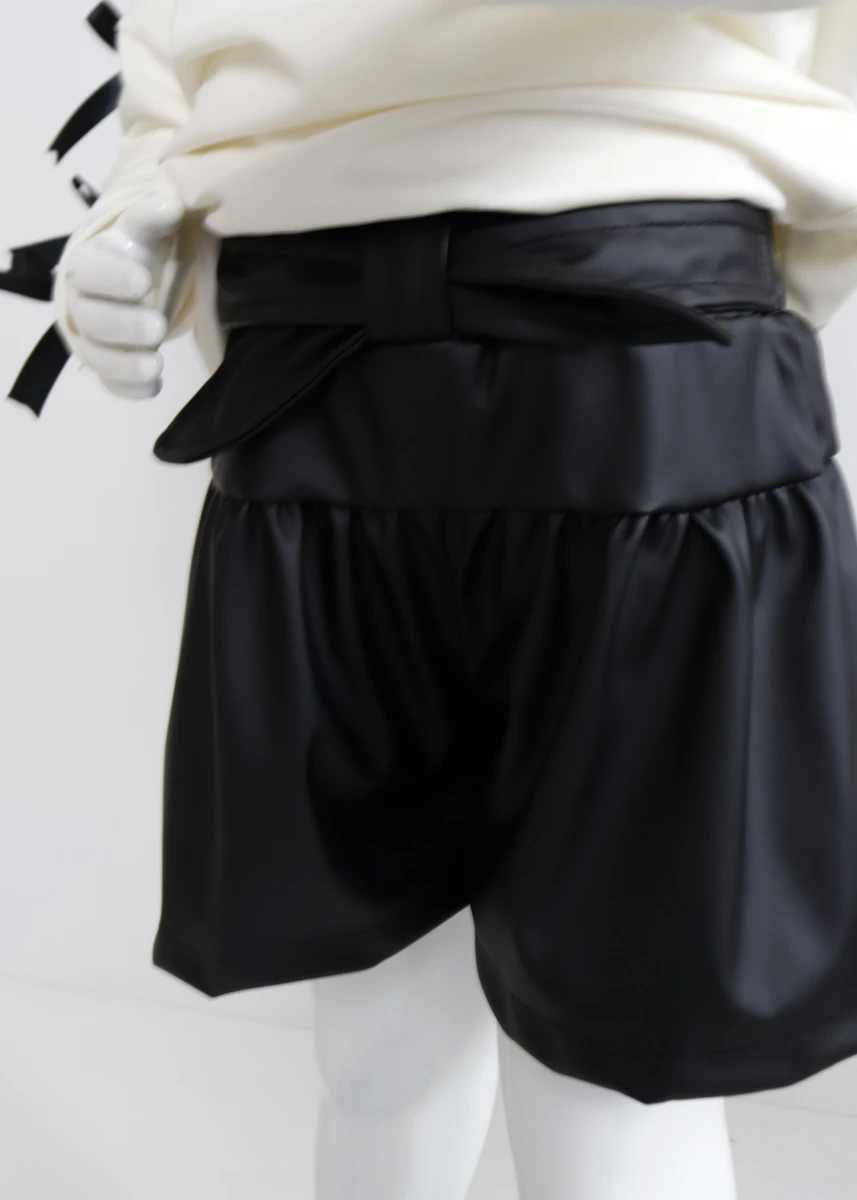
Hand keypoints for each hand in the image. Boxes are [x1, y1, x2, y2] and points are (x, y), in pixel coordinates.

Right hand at [63, 193, 183, 399]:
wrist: (125, 282)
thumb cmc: (133, 254)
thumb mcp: (142, 232)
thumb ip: (152, 218)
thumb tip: (170, 204)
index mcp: (87, 266)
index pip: (89, 271)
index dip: (111, 277)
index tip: (143, 281)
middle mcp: (82, 305)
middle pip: (93, 319)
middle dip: (124, 325)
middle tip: (158, 327)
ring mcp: (92, 339)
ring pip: (98, 356)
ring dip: (125, 363)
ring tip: (156, 364)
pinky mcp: (106, 367)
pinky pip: (110, 383)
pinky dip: (128, 388)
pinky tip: (153, 387)